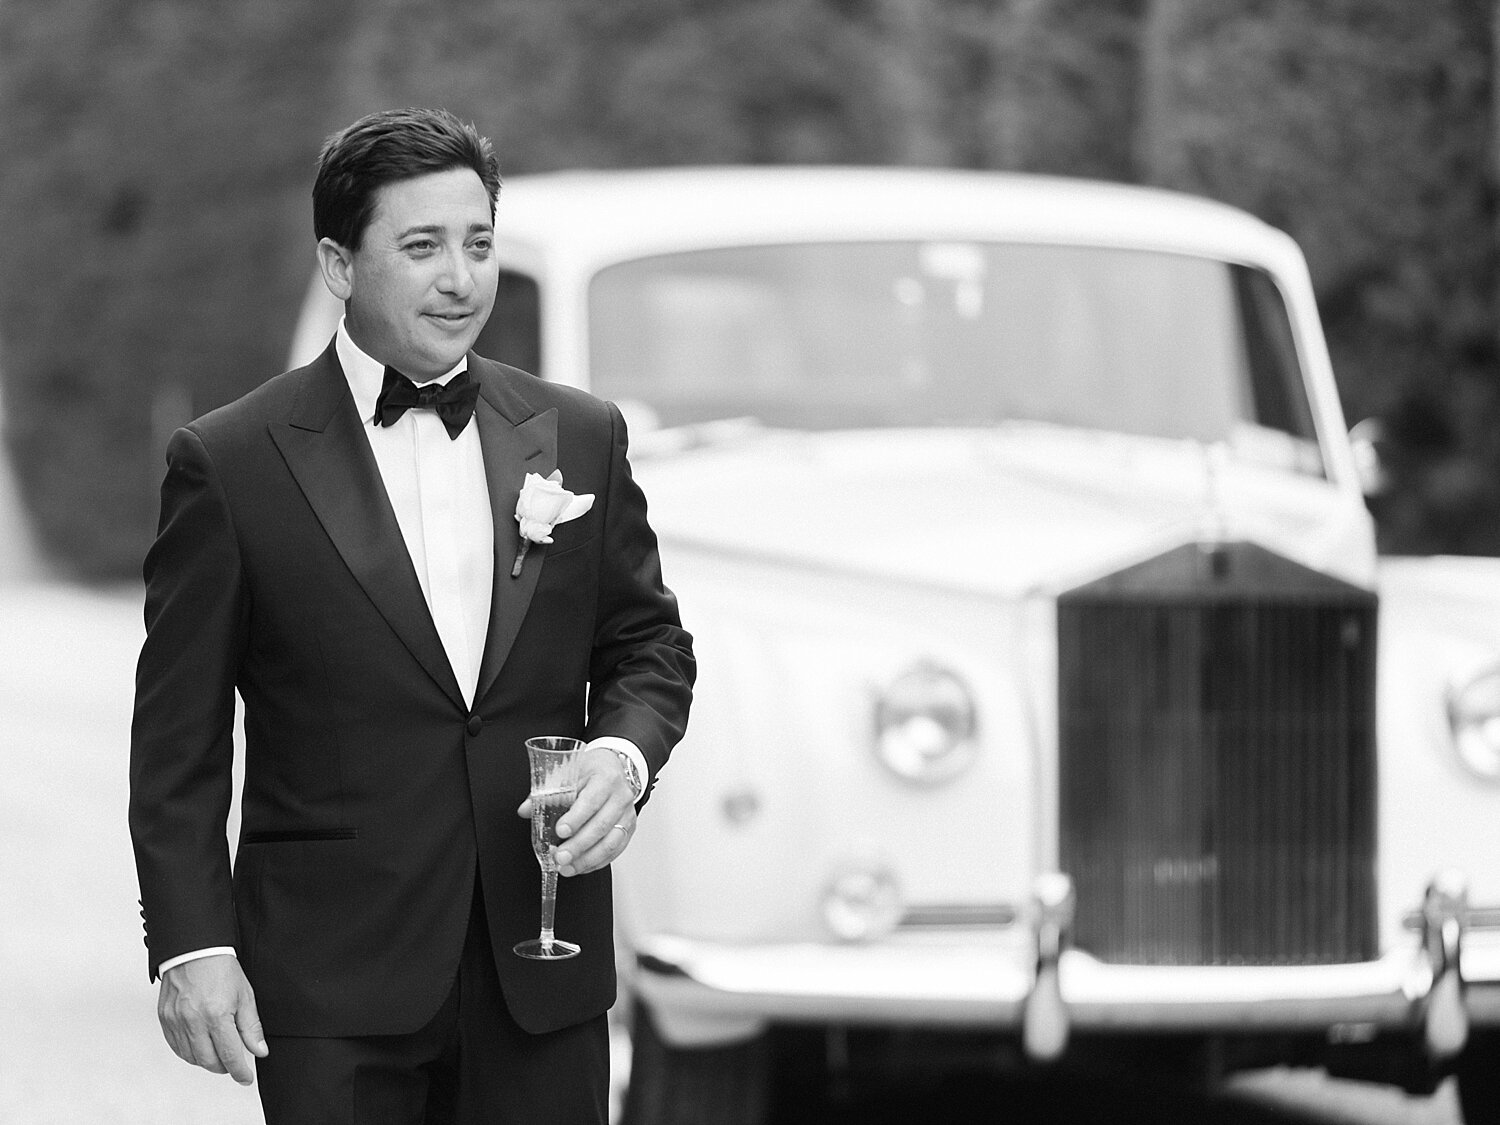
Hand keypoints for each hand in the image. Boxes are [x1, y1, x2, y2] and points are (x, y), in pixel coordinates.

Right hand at [158, 954, 267, 1084]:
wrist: (195, 950)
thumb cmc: (221, 968)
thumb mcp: (245, 995)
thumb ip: (251, 1027)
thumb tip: (258, 1050)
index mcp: (217, 1014)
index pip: (230, 1054)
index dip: (240, 1071)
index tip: (246, 1077)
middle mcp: (193, 1020)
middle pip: (208, 1060)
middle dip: (223, 1067)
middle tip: (233, 1065)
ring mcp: (176, 1021)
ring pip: (191, 1057)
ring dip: (206, 1061)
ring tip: (218, 1054)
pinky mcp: (165, 1019)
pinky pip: (176, 1047)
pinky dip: (189, 1052)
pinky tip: (199, 1048)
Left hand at [516, 746, 636, 876]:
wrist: (613, 769)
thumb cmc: (590, 771)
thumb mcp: (567, 773)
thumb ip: (546, 793)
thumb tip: (526, 810)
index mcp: (605, 778)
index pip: (591, 801)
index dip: (576, 818)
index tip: (560, 831)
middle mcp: (620, 797)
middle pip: (601, 826)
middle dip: (579, 845)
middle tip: (560, 857)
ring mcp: (626, 815)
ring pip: (610, 843)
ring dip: (587, 859)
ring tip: (567, 867)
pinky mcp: (628, 829)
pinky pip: (615, 851)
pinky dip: (596, 862)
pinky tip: (580, 866)